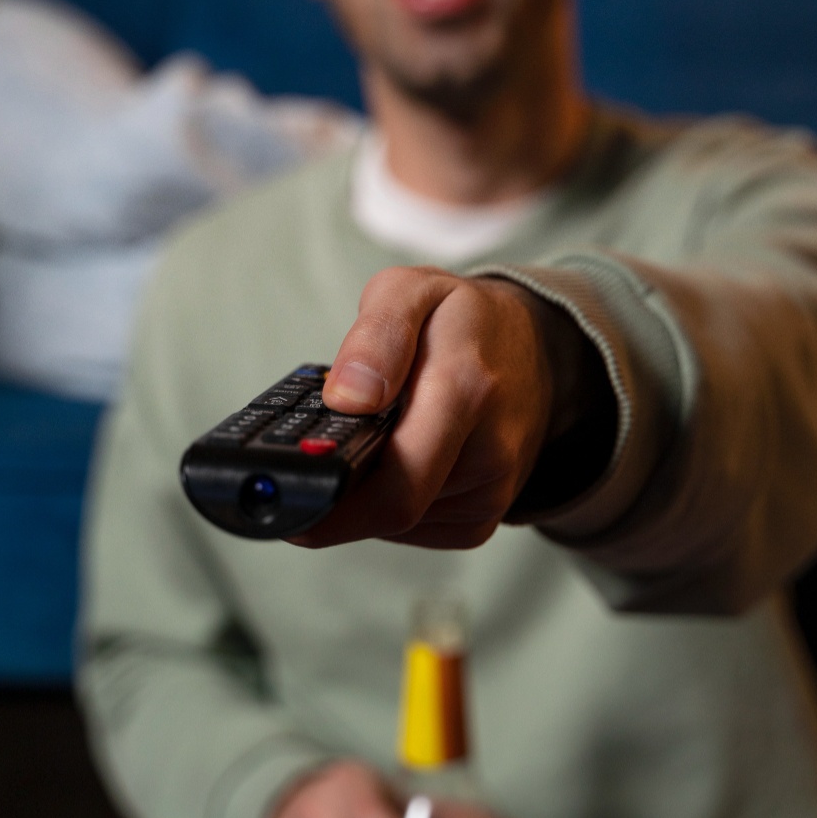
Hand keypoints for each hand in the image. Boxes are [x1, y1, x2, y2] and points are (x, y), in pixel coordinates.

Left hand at [293, 267, 559, 548]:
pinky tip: (392, 460)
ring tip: (368, 438)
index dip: (332, 503)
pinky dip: (389, 500)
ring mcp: (489, 492)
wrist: (533, 347)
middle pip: (390, 511)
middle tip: (301, 467)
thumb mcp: (413, 290)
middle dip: (335, 498)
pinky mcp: (482, 516)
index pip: (397, 484)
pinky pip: (415, 527)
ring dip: (364, 492)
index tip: (283, 496)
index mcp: (465, 391)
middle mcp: (488, 452)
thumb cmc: (465, 320)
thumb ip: (376, 334)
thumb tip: (346, 398)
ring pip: (397, 523)